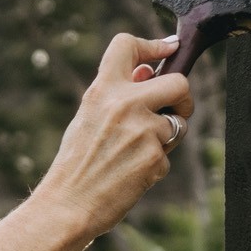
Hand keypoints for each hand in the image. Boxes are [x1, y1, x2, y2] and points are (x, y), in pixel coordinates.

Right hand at [30, 33, 192, 241]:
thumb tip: (150, 73)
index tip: (168, 50)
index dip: (154, 45)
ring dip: (166, 138)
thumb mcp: (88, 118)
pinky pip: (168, 155)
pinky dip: (155, 165)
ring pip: (178, 124)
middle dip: (183, 98)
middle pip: (179, 82)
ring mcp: (143, 131)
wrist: (67, 204)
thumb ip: (117, 95)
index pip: (127, 45)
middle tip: (174, 110)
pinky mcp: (155, 158)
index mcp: (102, 90)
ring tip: (134, 154)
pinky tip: (131, 174)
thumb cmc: (76, 164)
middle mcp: (124, 105)